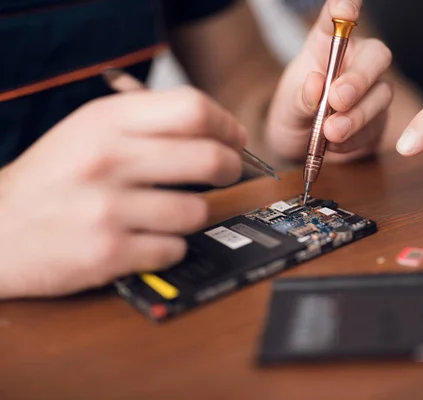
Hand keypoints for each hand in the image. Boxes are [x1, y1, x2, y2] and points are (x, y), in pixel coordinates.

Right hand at [0, 87, 245, 297]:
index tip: (234, 139)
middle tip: (226, 174)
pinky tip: (148, 240)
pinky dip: (169, 247)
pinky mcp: (108, 253)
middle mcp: (108, 159)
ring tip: (170, 213)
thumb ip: (148, 122)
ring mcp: (107, 209)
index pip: (193, 109)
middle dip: (231, 169)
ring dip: (193, 214)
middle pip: (210, 158)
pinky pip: (174, 249)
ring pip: (197, 211)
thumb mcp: (90, 129)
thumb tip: (220, 129)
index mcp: (106, 121)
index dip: (226, 125)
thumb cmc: (55, 176)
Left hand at [265, 0, 392, 162]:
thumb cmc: (294, 113)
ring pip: (380, 95)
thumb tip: (316, 84)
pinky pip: (376, 127)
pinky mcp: (378, 120)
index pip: (337, 18)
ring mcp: (372, 90)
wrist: (301, 147)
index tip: (345, 7)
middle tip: (337, 99)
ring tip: (331, 131)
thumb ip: (299, 97)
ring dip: (357, 116)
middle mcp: (355, 61)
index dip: (344, 7)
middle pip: (375, 56)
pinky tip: (335, 144)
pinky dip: (355, 138)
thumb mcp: (286, 106)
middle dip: (359, 79)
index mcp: (326, 44)